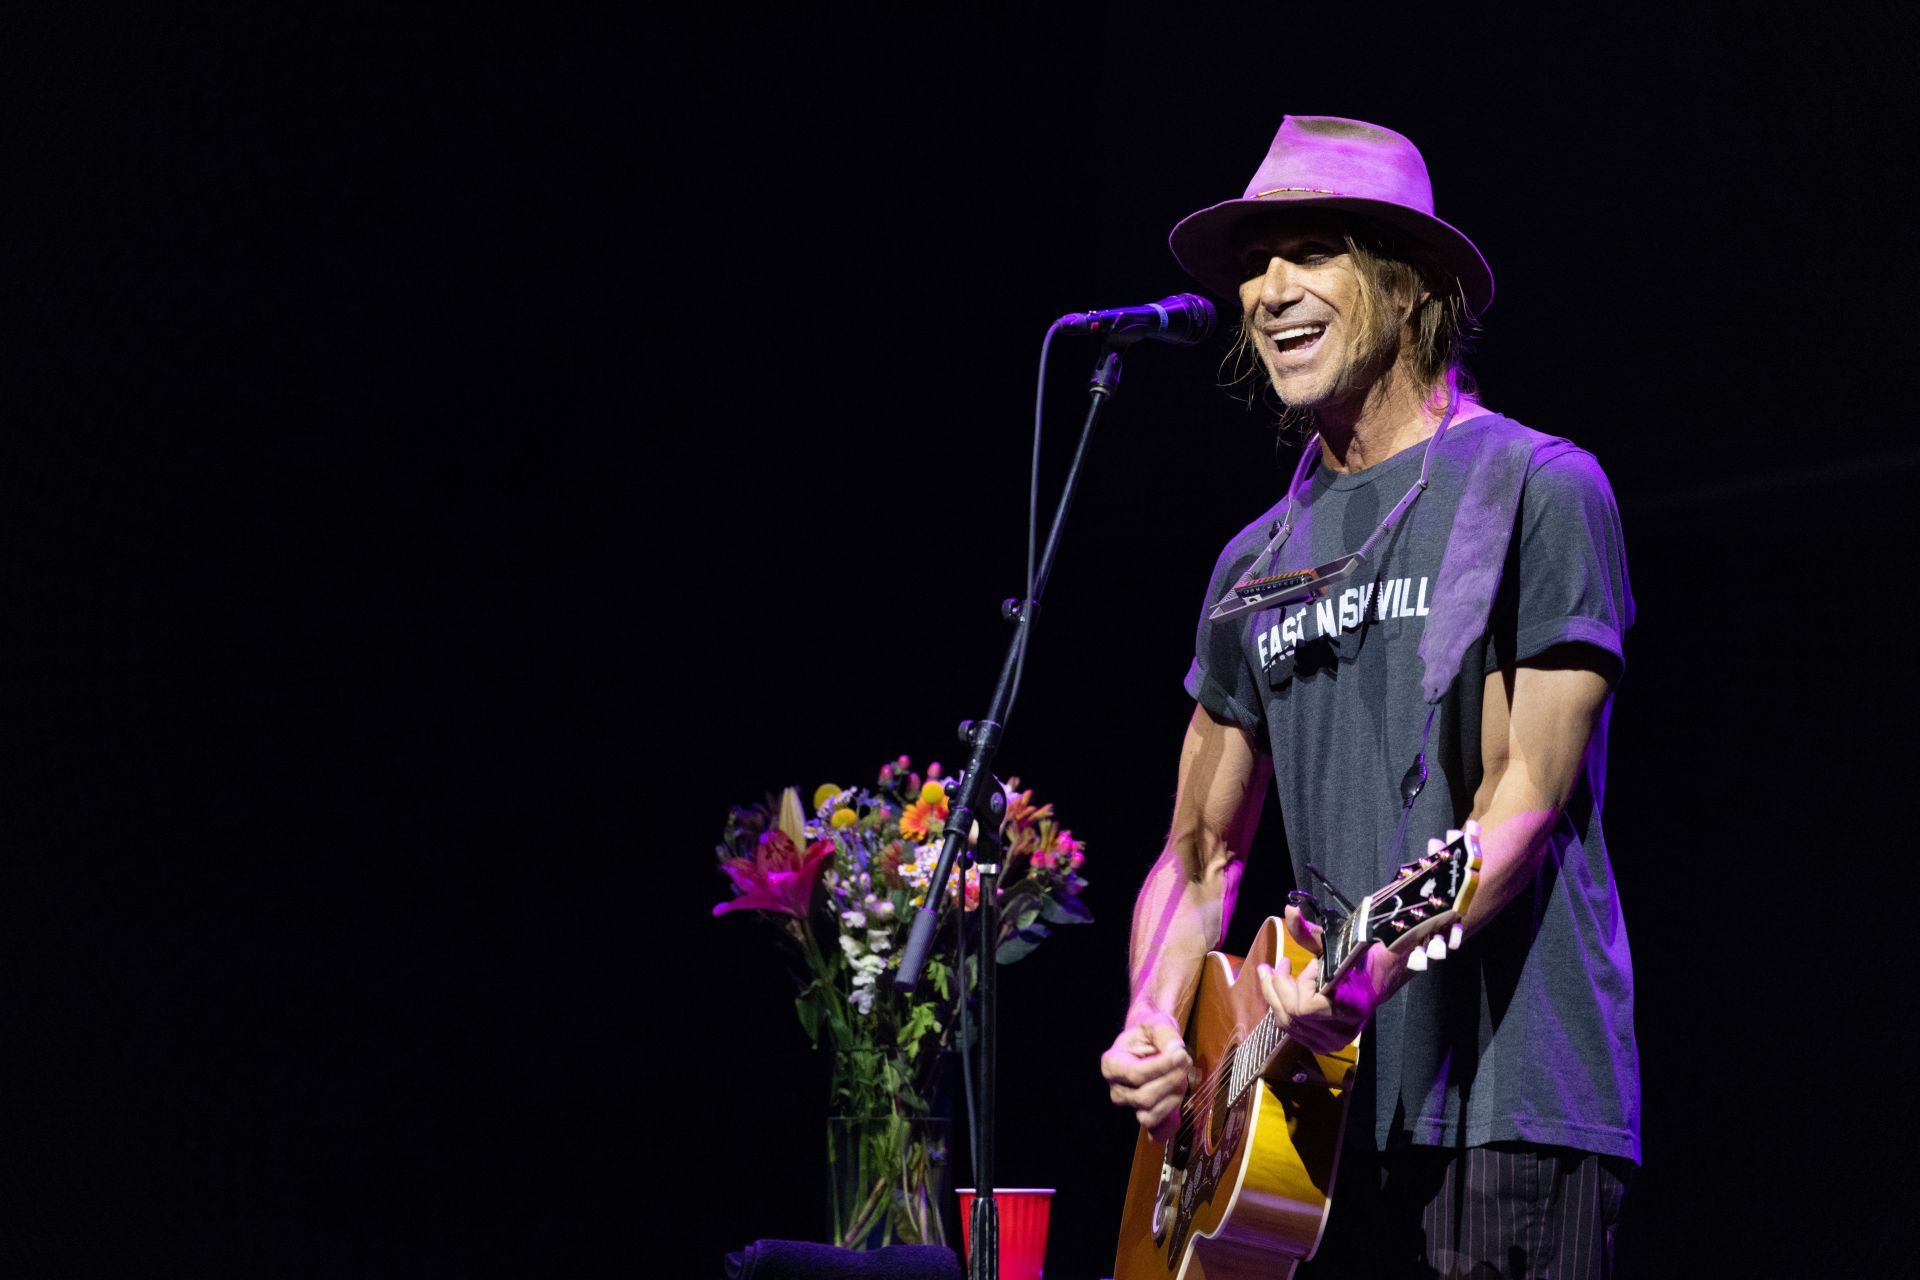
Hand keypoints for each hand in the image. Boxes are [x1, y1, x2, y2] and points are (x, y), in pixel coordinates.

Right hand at [1101, 1020, 1191, 1143]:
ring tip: (1183, 1076)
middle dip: (1171, 1081)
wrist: (1150, 1041)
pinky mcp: (1144, 1115)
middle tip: (1186, 1061)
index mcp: (1111, 1064)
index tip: (1182, 1054)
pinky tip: (1178, 1108)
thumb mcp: (1155, 1023)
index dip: (1162, 1067)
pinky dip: (1168, 1123)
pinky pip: (1155, 1129)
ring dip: (1173, 1097)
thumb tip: (1176, 1052)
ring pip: (1151, 1114)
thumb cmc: (1150, 1032)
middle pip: (1145, 1097)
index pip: (1136, 1074)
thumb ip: (1165, 1034)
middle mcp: (1116, 1089)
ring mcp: (1129, 1105)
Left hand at [1255, 904, 1393, 1055]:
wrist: (1380, 977)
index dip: (1298, 983)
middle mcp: (1341, 1030)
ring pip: (1288, 1024)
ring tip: (1274, 975)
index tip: (1302, 963)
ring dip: (1276, 997)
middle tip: (1273, 965)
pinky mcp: (1325, 1045)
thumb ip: (1308, 931)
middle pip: (1291, 1015)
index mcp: (1347, 1007)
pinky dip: (1283, 1011)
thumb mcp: (1333, 942)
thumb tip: (1288, 910)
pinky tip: (1282, 993)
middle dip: (1277, 987)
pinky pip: (1293, 1031)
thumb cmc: (1358, 955)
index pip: (1304, 1006)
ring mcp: (1333, 1041)